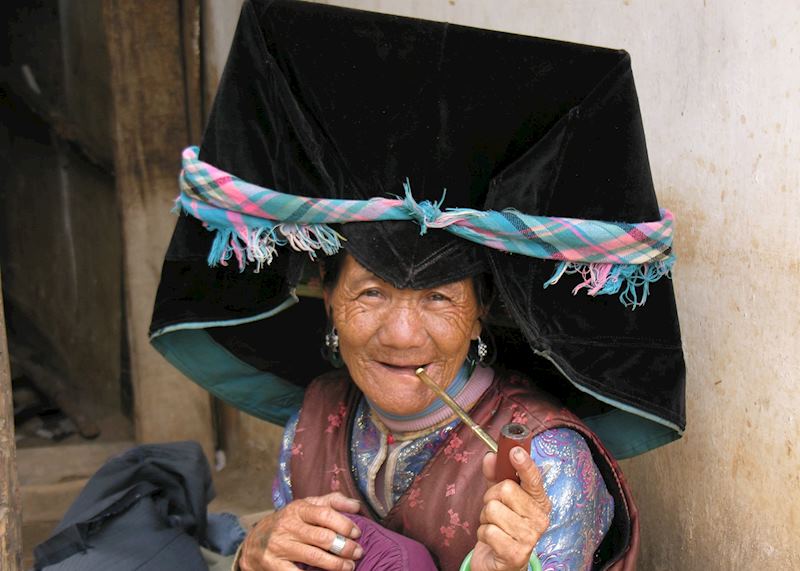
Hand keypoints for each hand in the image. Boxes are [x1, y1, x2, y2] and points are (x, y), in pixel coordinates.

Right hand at [239, 492, 363, 570]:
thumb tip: (356, 506)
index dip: (344, 524)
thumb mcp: (306, 506)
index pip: (325, 514)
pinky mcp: (273, 565)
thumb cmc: (289, 522)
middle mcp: (288, 526)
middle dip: (344, 547)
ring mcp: (280, 546)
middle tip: (358, 552)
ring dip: (336, 564)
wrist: (254, 541)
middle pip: (322, 537)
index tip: (357, 533)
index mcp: (298, 509)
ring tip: (349, 566)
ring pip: (313, 557)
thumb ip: (331, 502)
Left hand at [470, 447, 550, 570]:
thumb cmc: (503, 524)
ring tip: (494, 525)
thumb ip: (495, 475)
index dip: (524, 464)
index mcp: (539, 501)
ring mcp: (530, 537)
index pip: (533, 479)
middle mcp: (540, 518)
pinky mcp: (516, 554)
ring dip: (485, 517)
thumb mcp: (499, 496)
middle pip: (505, 489)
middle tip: (494, 509)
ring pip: (493, 509)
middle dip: (491, 497)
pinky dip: (483, 533)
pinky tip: (492, 540)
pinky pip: (487, 531)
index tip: (515, 451)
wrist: (501, 561)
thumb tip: (491, 457)